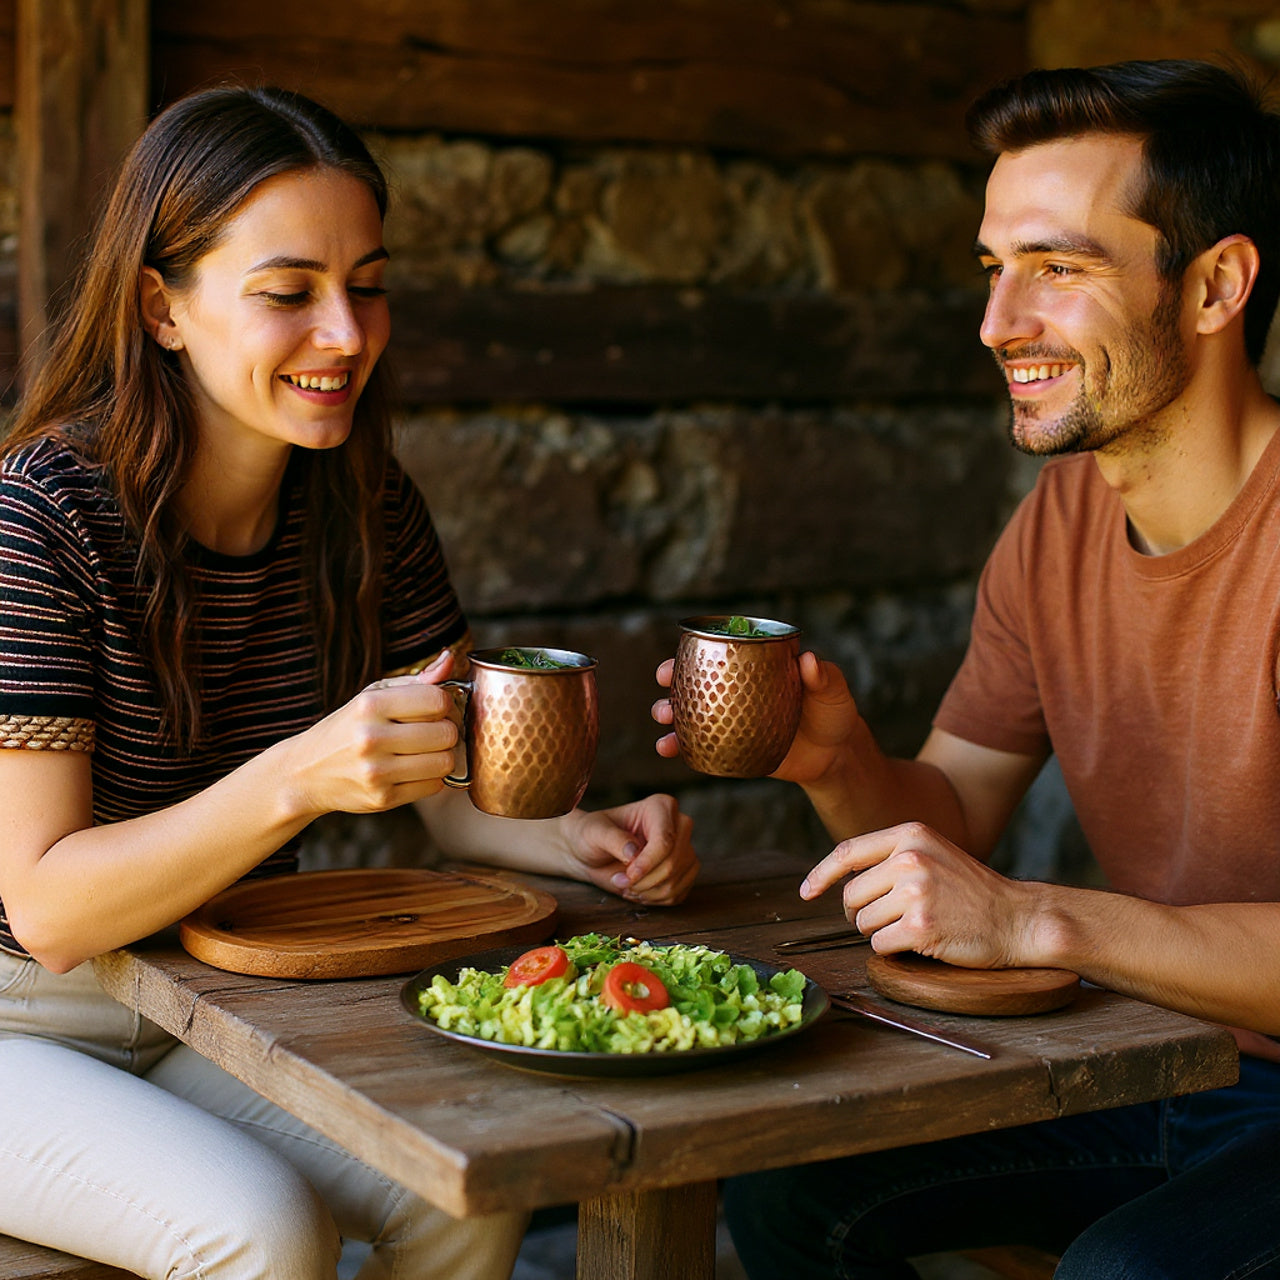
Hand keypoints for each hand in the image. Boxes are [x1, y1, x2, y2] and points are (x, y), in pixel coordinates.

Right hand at [283, 651, 459, 817]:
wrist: (305, 773)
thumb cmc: (348, 728)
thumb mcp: (373, 696)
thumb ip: (416, 680)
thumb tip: (450, 659)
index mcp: (370, 705)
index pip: (437, 700)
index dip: (446, 703)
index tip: (438, 708)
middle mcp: (371, 738)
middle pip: (446, 733)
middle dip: (447, 731)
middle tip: (434, 731)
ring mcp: (376, 771)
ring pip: (446, 762)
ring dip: (442, 756)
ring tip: (425, 751)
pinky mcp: (382, 798)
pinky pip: (434, 786)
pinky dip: (430, 778)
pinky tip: (412, 770)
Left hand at [562, 794, 697, 904]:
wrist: (593, 854)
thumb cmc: (593, 835)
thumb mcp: (595, 832)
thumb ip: (613, 839)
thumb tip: (633, 851)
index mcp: (661, 807)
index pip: (665, 840)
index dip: (647, 864)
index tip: (627, 875)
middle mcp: (679, 826)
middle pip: (673, 863)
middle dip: (643, 881)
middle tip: (620, 881)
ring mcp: (685, 849)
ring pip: (675, 882)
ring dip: (646, 892)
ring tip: (626, 885)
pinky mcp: (685, 872)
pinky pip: (677, 895)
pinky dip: (654, 899)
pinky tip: (638, 890)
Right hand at [655, 650, 863, 778]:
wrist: (835, 756)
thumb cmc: (834, 713)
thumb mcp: (834, 690)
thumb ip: (824, 676)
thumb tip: (809, 661)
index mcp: (754, 668)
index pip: (719, 653)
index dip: (693, 652)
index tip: (676, 658)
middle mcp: (736, 692)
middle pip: (695, 682)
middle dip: (671, 682)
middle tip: (664, 684)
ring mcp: (730, 720)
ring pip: (690, 713)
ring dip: (669, 713)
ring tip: (663, 718)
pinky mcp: (730, 748)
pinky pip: (699, 746)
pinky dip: (680, 747)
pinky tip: (668, 749)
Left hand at [800, 821, 1034, 968]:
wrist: (1017, 918)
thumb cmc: (970, 890)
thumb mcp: (932, 853)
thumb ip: (890, 857)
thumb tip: (839, 879)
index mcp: (910, 835)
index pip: (847, 852)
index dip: (821, 875)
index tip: (807, 892)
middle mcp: (909, 858)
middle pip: (851, 896)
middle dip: (862, 913)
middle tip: (893, 918)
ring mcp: (916, 891)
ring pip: (863, 922)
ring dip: (881, 932)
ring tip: (915, 925)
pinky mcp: (921, 925)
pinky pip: (879, 945)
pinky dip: (893, 950)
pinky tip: (921, 941)